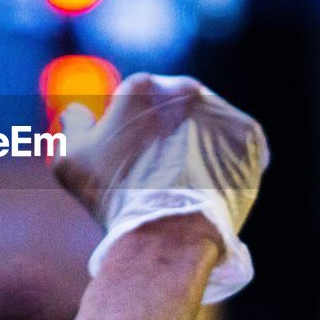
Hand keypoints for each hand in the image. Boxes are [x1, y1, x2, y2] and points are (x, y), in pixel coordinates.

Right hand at [52, 73, 268, 302]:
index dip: (128, 129)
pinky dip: (225, 158)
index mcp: (142, 87)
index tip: (129, 158)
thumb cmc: (114, 197)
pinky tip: (210, 181)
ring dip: (196, 143)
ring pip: (203, 123)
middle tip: (158, 170)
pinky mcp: (248, 136)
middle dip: (165, 133)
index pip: (134, 100)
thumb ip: (71, 126)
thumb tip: (77, 112)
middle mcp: (186, 90)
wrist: (169, 233)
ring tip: (185, 180)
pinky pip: (234, 142)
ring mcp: (221, 111)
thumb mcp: (70, 160)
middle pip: (172, 108)